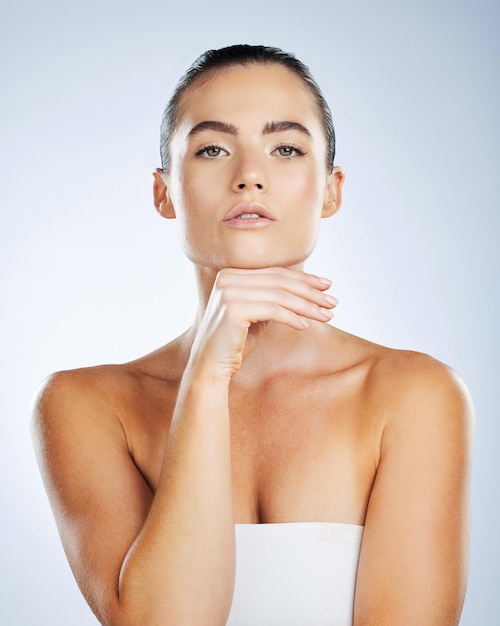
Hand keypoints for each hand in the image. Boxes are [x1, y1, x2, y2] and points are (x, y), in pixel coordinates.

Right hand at [189, 267, 337, 377]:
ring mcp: (228, 292)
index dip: (303, 278)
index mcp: (231, 274)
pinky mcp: (233, 309)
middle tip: (333, 301)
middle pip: (279, 281)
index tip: (326, 286)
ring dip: (307, 306)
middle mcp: (227, 278)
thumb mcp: (257, 314)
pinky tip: (306, 326)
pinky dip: (293, 317)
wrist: (210, 366)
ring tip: (327, 315)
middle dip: (310, 291)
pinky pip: (272, 310)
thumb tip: (307, 289)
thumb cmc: (235, 343)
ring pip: (279, 295)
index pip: (274, 273)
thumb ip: (273, 298)